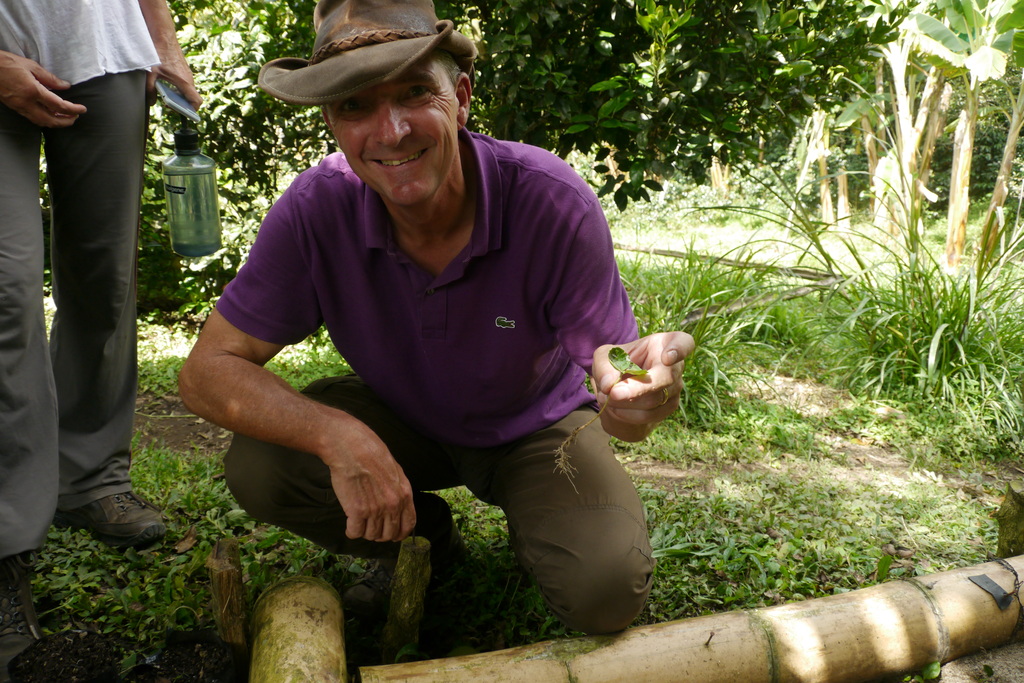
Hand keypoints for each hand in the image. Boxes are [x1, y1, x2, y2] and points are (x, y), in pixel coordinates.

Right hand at [0, 51, 86, 126]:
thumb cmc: (6, 63)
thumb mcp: (31, 66)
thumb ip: (50, 78)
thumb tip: (65, 86)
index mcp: (33, 91)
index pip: (59, 105)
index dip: (73, 109)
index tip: (82, 109)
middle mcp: (26, 103)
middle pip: (51, 120)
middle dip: (66, 121)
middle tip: (76, 116)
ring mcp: (19, 107)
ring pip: (41, 122)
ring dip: (56, 122)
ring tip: (66, 116)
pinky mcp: (15, 107)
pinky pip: (33, 118)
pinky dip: (45, 119)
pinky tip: (51, 114)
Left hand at [138, 0, 201, 108]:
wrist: (163, 36)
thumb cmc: (159, 54)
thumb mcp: (150, 74)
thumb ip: (150, 90)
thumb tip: (151, 102)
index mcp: (184, 82)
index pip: (196, 102)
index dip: (192, 110)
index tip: (181, 112)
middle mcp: (189, 79)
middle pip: (192, 98)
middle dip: (183, 105)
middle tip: (169, 104)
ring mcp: (188, 75)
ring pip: (188, 91)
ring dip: (180, 96)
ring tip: (167, 96)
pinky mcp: (184, 71)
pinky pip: (185, 84)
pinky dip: (179, 89)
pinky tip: (167, 86)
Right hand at [324, 419, 416, 542]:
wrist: (351, 447)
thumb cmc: (371, 454)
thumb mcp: (395, 471)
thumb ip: (398, 491)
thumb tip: (396, 507)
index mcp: (404, 494)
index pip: (408, 525)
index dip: (400, 533)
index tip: (393, 535)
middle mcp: (392, 505)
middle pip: (389, 534)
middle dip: (379, 534)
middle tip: (370, 526)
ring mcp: (375, 509)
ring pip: (371, 535)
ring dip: (364, 531)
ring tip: (358, 520)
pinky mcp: (357, 511)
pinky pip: (355, 533)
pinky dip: (351, 531)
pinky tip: (349, 524)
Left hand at [591, 331, 694, 441]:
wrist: (621, 385)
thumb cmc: (617, 363)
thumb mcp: (605, 357)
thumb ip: (604, 367)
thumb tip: (609, 386)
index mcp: (664, 343)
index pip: (683, 343)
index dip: (679, 349)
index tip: (667, 357)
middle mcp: (676, 365)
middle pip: (664, 378)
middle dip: (636, 389)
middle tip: (613, 394)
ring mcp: (676, 387)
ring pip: (652, 401)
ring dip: (624, 403)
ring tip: (605, 396)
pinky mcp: (670, 406)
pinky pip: (648, 415)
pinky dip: (626, 414)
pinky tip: (615, 407)